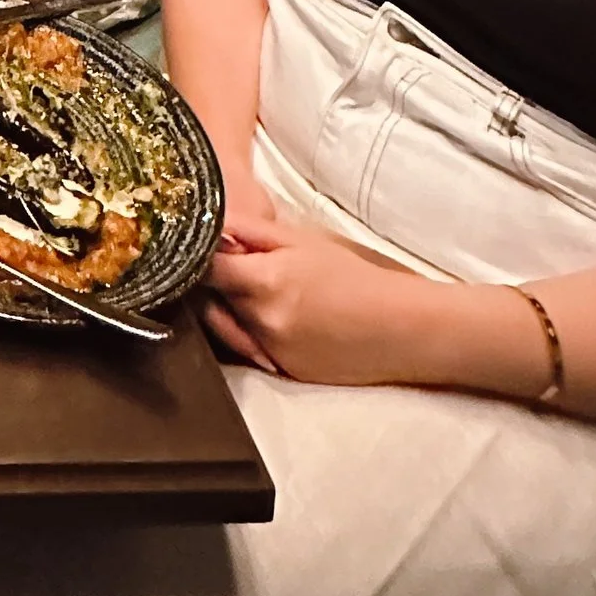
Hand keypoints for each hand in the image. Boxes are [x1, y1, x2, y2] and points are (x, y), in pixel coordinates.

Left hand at [202, 207, 429, 382]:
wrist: (396, 327)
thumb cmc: (353, 276)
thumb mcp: (303, 239)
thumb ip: (252, 231)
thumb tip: (213, 224)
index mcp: (265, 280)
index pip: (205, 269)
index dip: (199, 257)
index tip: (202, 249)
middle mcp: (261, 319)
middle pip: (211, 298)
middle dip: (213, 282)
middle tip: (230, 267)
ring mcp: (269, 349)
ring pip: (224, 326)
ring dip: (227, 308)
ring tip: (254, 293)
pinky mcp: (279, 371)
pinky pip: (247, 350)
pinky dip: (249, 333)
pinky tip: (274, 319)